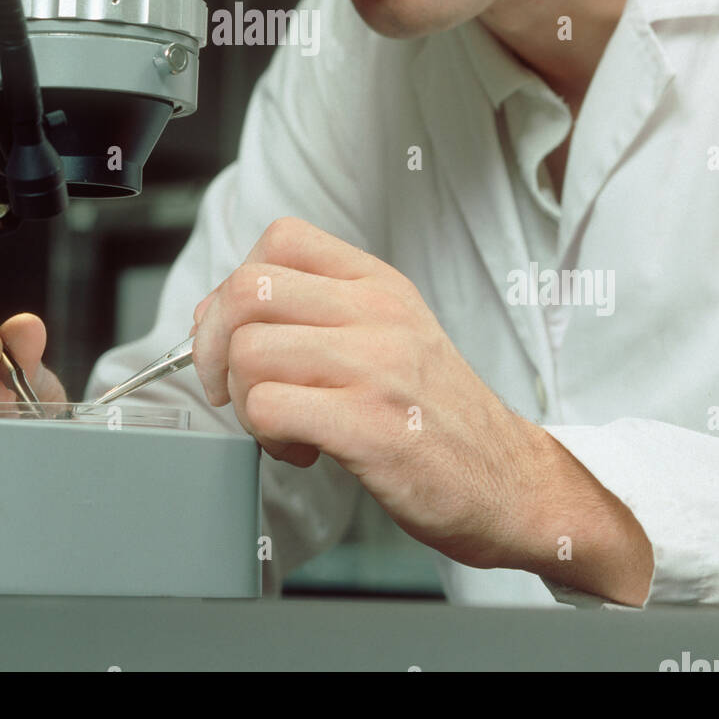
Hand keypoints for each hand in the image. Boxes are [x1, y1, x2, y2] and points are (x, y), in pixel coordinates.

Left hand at [189, 217, 547, 568]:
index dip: (236, 284)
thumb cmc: (435, 412)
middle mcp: (377, 313)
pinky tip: (302, 448)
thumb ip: (312, 312)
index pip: (281, 237)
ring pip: (249, 350)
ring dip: (244, 398)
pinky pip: (267, 407)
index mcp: (378, 283)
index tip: (236, 332)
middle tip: (234, 386)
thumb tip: (211, 312)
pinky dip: (265, 435)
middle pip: (249, 290)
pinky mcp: (368, 425)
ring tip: (280, 423)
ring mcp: (375, 366)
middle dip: (214, 345)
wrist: (508, 481)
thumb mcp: (389, 333)